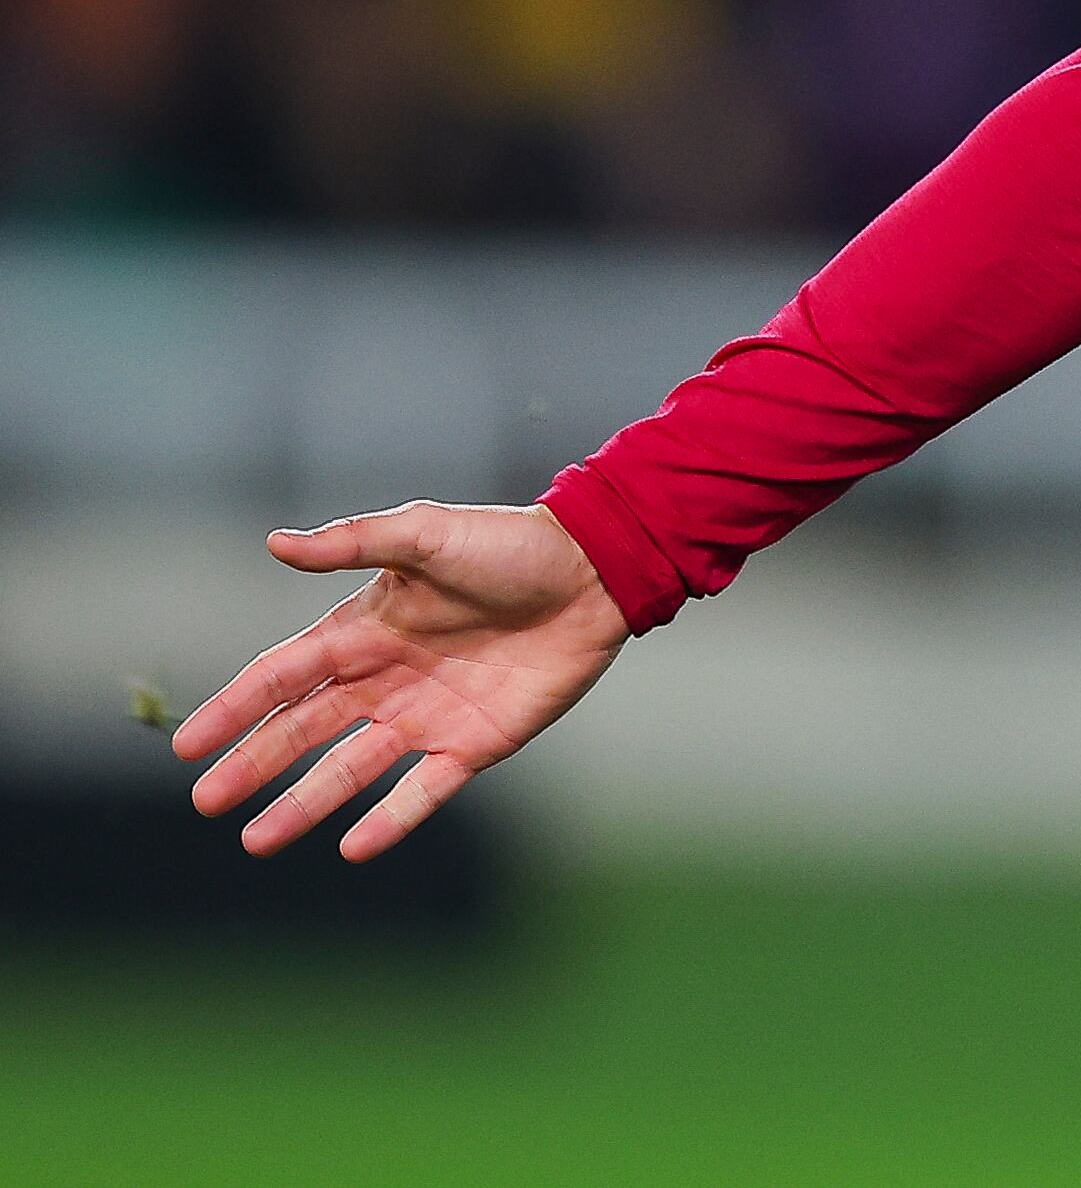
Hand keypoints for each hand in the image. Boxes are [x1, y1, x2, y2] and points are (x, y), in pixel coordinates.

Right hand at [172, 501, 630, 861]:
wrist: (594, 572)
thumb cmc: (509, 544)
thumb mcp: (426, 532)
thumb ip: (353, 542)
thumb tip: (274, 542)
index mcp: (364, 628)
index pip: (283, 675)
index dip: (235, 708)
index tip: (188, 745)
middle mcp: (386, 677)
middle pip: (304, 729)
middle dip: (254, 765)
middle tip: (207, 802)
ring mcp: (427, 715)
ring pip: (350, 769)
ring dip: (305, 804)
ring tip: (257, 840)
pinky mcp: (474, 742)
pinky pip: (423, 790)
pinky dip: (389, 819)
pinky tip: (353, 846)